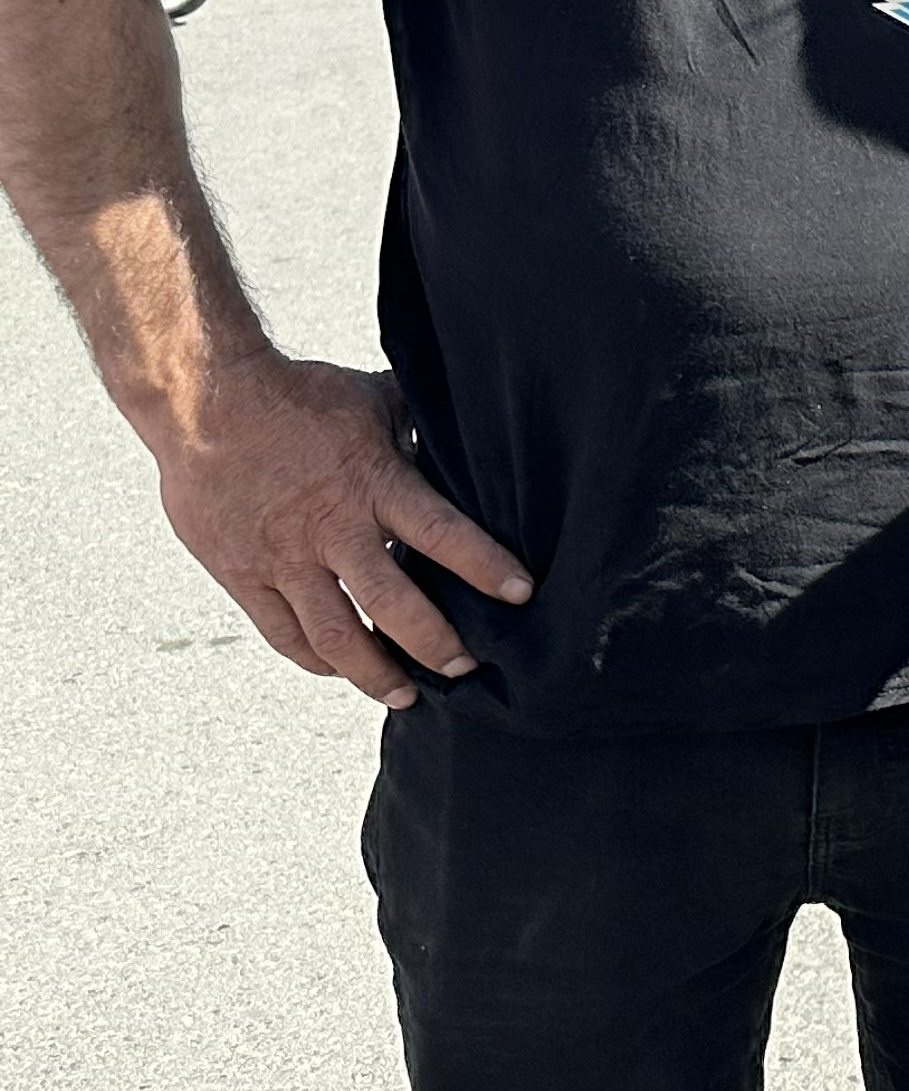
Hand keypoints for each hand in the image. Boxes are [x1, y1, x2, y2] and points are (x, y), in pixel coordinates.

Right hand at [152, 352, 531, 707]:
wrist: (205, 404)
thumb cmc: (299, 396)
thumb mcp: (373, 402)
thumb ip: (416, 432)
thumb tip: (466, 438)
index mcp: (372, 485)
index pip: (442, 534)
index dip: (485, 567)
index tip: (521, 594)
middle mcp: (330, 531)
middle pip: (391, 605)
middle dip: (434, 643)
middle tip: (464, 668)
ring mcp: (283, 560)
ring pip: (334, 637)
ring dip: (374, 673)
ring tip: (405, 694)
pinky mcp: (241, 576)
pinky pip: (283, 634)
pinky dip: (315, 661)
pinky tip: (339, 671)